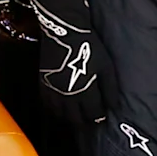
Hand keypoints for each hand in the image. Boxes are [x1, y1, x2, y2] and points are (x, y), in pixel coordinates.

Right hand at [24, 0, 112, 125]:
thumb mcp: (105, 66)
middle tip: (89, 122)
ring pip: (60, 115)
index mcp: (85, 91)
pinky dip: (54, 111)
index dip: (98, 118)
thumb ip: (110, 88)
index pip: (92, 114)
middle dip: (84, 123)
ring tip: (76, 117)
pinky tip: (60, 109)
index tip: (101, 118)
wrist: (64, 32)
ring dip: (69, 119)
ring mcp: (53, 91)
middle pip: (75, 119)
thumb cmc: (88, 47)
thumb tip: (113, 106)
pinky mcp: (43, 84)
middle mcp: (68, 95)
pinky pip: (47, 105)